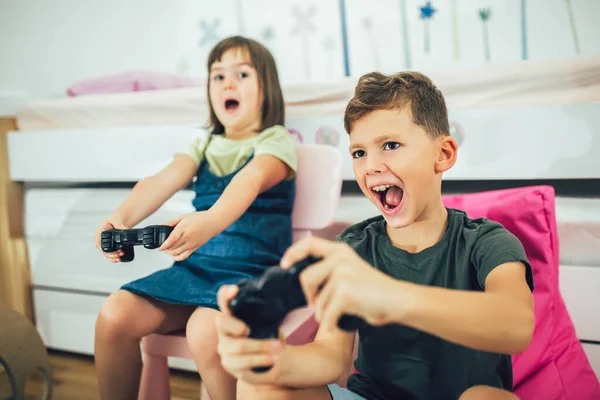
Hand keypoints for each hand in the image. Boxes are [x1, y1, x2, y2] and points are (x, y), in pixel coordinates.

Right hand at [95, 215, 126, 262]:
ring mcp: (105, 242)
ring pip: (105, 254)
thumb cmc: (116, 219)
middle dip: (111, 255)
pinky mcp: (109, 245)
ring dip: (112, 257)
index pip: (100, 244)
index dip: (106, 250)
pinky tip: (117, 259)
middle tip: (120, 254)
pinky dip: (112, 258)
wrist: (119, 220)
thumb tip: (124, 230)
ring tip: (119, 257)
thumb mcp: (117, 220)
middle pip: (103, 251)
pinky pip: (108, 254)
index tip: (115, 251)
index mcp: (100, 232)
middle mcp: (101, 238)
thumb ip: (120, 225)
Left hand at [158, 211, 217, 260]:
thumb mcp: (184, 217)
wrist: (213, 222)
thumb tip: (162, 227)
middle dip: (165, 248)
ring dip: (170, 253)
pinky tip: (174, 253)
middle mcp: (187, 238)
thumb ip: (172, 222)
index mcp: (184, 228)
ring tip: (167, 249)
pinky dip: (177, 257)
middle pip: (172, 247)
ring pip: (177, 253)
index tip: (159, 247)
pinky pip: (184, 256)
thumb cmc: (200, 218)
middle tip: (162, 245)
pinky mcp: (194, 248)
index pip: (171, 239)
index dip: (164, 245)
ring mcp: (191, 244)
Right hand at [215, 285, 284, 383]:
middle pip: (222, 322)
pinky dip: (260, 359)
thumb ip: (268, 310)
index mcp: (232, 314)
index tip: (235, 290)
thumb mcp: (268, 321)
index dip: (225, 294)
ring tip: (278, 347)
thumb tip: (283, 295)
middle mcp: (224, 329)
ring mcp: (224, 347)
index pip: (223, 299)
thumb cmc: (267, 335)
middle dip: (236, 325)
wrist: (272, 360)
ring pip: (238, 345)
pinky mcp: (229, 364)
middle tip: (249, 329)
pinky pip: (243, 362)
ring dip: (261, 346)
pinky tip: (271, 359)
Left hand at [281, 236, 403, 330]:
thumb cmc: (373, 290)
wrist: (397, 300)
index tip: (284, 265)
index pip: (309, 243)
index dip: (293, 252)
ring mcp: (343, 274)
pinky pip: (326, 313)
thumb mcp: (351, 268)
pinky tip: (337, 324)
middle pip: (306, 278)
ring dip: (323, 313)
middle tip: (316, 305)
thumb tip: (305, 279)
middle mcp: (340, 258)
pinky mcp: (345, 293)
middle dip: (308, 296)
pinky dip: (330, 323)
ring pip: (317, 300)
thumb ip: (331, 267)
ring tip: (336, 314)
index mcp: (340, 250)